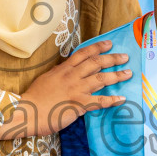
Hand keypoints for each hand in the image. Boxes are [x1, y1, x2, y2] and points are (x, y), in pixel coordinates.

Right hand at [16, 40, 130, 135]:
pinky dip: (111, 100)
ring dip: (117, 75)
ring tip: (128, 73)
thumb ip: (59, 74)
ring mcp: (76, 89)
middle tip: (124, 56)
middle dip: (112, 58)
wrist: (27, 111)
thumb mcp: (47, 79)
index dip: (98, 47)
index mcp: (63, 69)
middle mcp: (72, 76)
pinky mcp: (78, 104)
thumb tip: (66, 69)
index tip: (109, 44)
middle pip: (96, 63)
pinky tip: (121, 99)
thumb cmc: (35, 97)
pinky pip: (99, 101)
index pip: (83, 53)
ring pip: (101, 78)